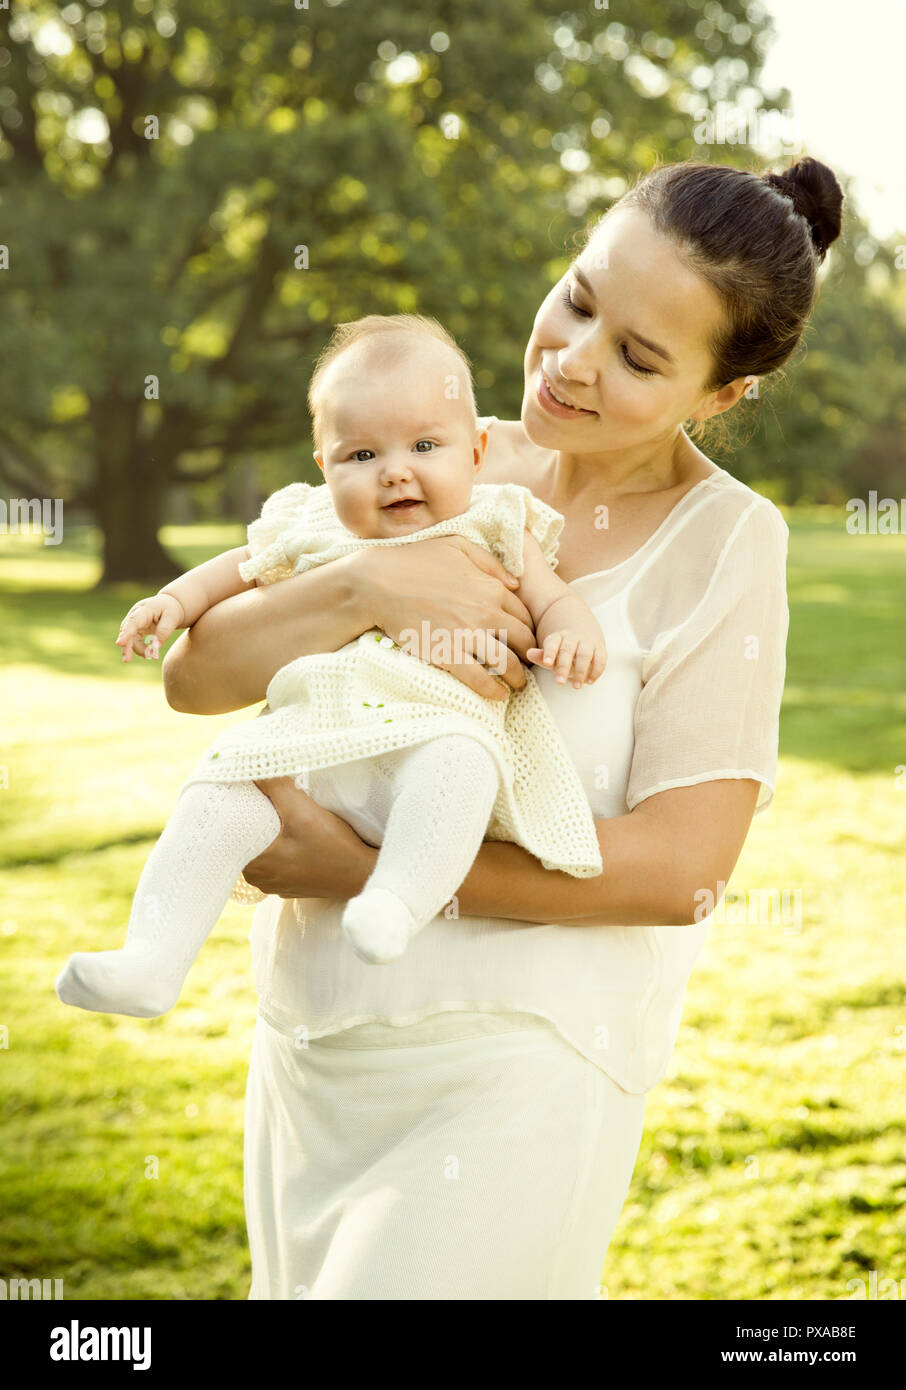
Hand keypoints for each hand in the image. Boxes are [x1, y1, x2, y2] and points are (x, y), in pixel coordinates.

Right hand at [116, 593, 184, 662]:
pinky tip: (148, 654)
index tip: (120, 643)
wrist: (169, 604)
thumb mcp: (172, 618)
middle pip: (127, 632)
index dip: (126, 633)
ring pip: (130, 639)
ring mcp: (133, 623)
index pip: (133, 621)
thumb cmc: (171, 609)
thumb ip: (164, 632)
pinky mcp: (135, 629)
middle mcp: (135, 615)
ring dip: (139, 650)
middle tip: (126, 660)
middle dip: (126, 646)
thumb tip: (155, 648)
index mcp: (144, 609)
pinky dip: (140, 649)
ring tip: (153, 656)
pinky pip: (133, 642)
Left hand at [244, 777, 375, 898]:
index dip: (234, 807)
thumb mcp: (302, 810)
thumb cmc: (333, 847)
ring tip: (276, 811)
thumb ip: (275, 786)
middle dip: (251, 817)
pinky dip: (279, 845)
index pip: (231, 829)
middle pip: (244, 839)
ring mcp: (274, 883)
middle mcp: (258, 878)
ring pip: (259, 850)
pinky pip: (275, 860)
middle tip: (260, 795)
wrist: (363, 875)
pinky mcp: (289, 883)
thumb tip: (252, 765)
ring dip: (266, 832)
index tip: (242, 789)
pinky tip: (291, 833)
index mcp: (254, 863)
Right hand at [360, 537, 536, 701]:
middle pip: (522, 640)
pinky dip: (493, 691)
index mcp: (490, 588)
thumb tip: (516, 583)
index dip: (528, 630)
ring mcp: (467, 635)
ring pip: (506, 663)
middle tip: (527, 665)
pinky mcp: (448, 654)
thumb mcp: (457, 546)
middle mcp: (485, 612)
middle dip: (529, 655)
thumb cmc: (414, 561)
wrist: (379, 584)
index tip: (525, 641)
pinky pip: (480, 679)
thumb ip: (490, 562)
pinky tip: (498, 695)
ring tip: (518, 685)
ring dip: (517, 678)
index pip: (523, 615)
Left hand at [527, 631, 606, 687]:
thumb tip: (529, 654)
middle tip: (559, 682)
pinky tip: (590, 681)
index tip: (547, 663)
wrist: (584, 637)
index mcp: (558, 638)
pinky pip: (600, 659)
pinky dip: (596, 670)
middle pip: (568, 650)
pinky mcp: (600, 650)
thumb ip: (542, 656)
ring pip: (585, 654)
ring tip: (576, 687)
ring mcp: (587, 643)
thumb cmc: (562, 652)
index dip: (550, 652)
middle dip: (564, 666)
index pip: (552, 643)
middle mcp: (573, 638)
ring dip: (581, 671)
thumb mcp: (551, 654)